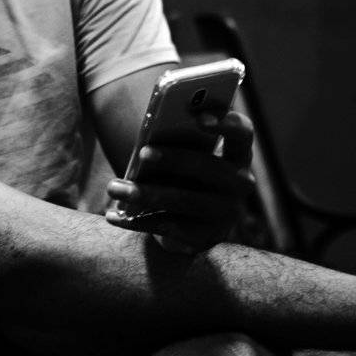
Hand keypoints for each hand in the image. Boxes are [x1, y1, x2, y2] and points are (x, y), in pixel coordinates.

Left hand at [105, 109, 255, 253]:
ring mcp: (227, 213)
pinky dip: (138, 221)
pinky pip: (170, 227)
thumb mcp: (184, 155)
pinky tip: (113, 216)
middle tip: (142, 153)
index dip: (224, 123)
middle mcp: (240, 183)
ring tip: (114, 188)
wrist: (188, 222)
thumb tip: (150, 132)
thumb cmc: (182, 175)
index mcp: (238, 153)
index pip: (242, 133)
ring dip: (146, 193)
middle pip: (209, 167)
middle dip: (174, 159)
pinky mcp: (207, 237)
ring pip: (185, 200)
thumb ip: (177, 141)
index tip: (197, 117)